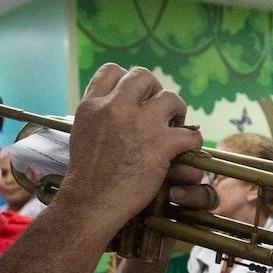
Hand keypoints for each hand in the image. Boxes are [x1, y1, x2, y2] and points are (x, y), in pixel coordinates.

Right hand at [59, 64, 202, 230]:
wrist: (91, 202)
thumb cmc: (86, 174)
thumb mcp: (80, 132)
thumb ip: (98, 113)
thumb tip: (112, 103)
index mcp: (93, 104)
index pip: (112, 70)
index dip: (126, 80)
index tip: (134, 96)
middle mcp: (116, 108)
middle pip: (143, 77)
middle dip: (154, 90)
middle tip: (158, 109)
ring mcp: (140, 124)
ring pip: (170, 98)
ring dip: (177, 111)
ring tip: (175, 125)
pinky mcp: (161, 145)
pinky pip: (189, 133)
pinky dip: (192, 141)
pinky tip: (186, 149)